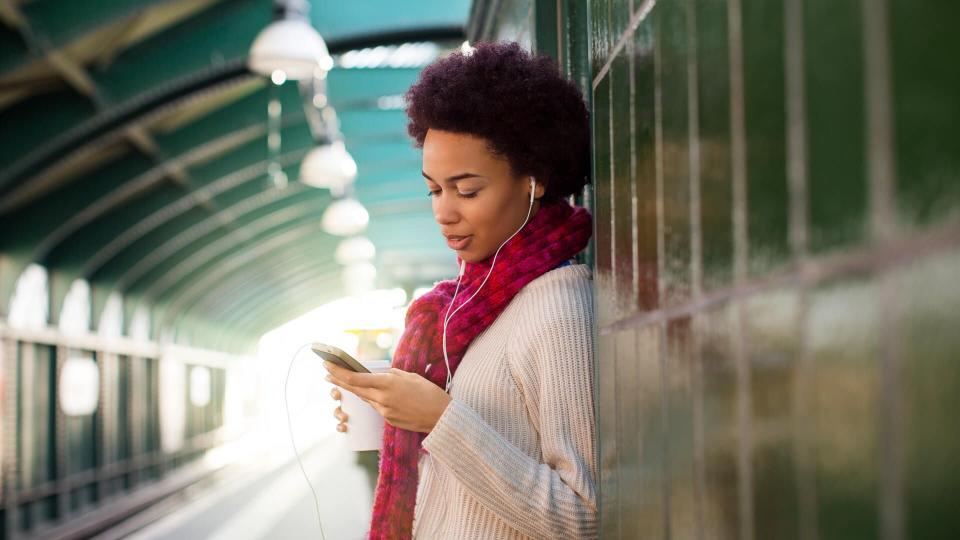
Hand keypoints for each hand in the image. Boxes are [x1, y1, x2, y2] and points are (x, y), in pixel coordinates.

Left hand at [323, 360, 451, 433]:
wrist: (441, 417)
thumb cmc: (429, 392)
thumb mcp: (410, 376)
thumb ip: (391, 374)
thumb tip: (379, 374)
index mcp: (388, 383)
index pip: (356, 378)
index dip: (339, 372)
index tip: (327, 365)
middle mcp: (382, 398)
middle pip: (355, 388)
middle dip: (338, 380)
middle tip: (325, 372)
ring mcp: (384, 411)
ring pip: (365, 398)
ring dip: (354, 389)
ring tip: (342, 382)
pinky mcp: (388, 420)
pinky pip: (376, 407)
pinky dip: (372, 398)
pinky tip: (370, 393)